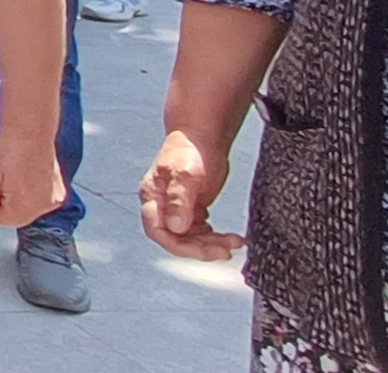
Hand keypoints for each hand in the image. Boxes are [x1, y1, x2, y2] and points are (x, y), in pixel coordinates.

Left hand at [0, 127, 67, 228]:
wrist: (31, 127)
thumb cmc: (9, 147)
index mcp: (26, 206)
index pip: (1, 219)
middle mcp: (44, 206)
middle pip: (18, 214)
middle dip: (8, 199)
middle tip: (5, 175)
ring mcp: (54, 197)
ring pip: (30, 206)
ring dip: (21, 194)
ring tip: (16, 171)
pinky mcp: (60, 187)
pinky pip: (42, 196)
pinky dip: (34, 187)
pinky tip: (28, 171)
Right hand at [138, 130, 245, 259]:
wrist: (202, 136)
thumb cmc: (189, 150)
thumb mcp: (184, 174)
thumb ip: (179, 201)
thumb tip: (176, 227)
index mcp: (153, 198)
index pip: (158, 231)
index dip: (178, 246)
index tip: (203, 250)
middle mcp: (162, 207)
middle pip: (176, 239)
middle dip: (201, 249)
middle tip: (226, 250)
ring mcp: (177, 209)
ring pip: (191, 238)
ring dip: (211, 245)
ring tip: (234, 243)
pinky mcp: (192, 209)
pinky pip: (201, 232)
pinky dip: (215, 238)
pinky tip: (230, 238)